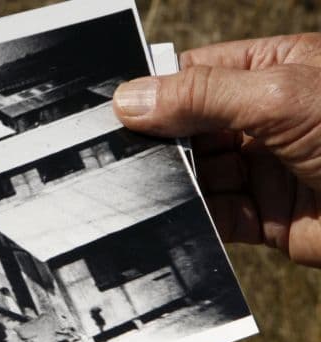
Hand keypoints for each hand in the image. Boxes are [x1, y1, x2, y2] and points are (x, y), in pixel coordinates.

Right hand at [113, 33, 320, 266]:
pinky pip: (216, 215)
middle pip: (189, 127)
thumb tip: (132, 98)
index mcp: (271, 72)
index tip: (113, 106)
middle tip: (121, 152)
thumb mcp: (280, 97)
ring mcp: (263, 168)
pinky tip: (179, 214)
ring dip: (174, 182)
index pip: (196, 75)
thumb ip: (202, 97)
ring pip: (197, 173)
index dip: (154, 89)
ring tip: (148, 185)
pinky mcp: (265, 217)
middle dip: (159, 141)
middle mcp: (263, 119)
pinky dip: (195, 218)